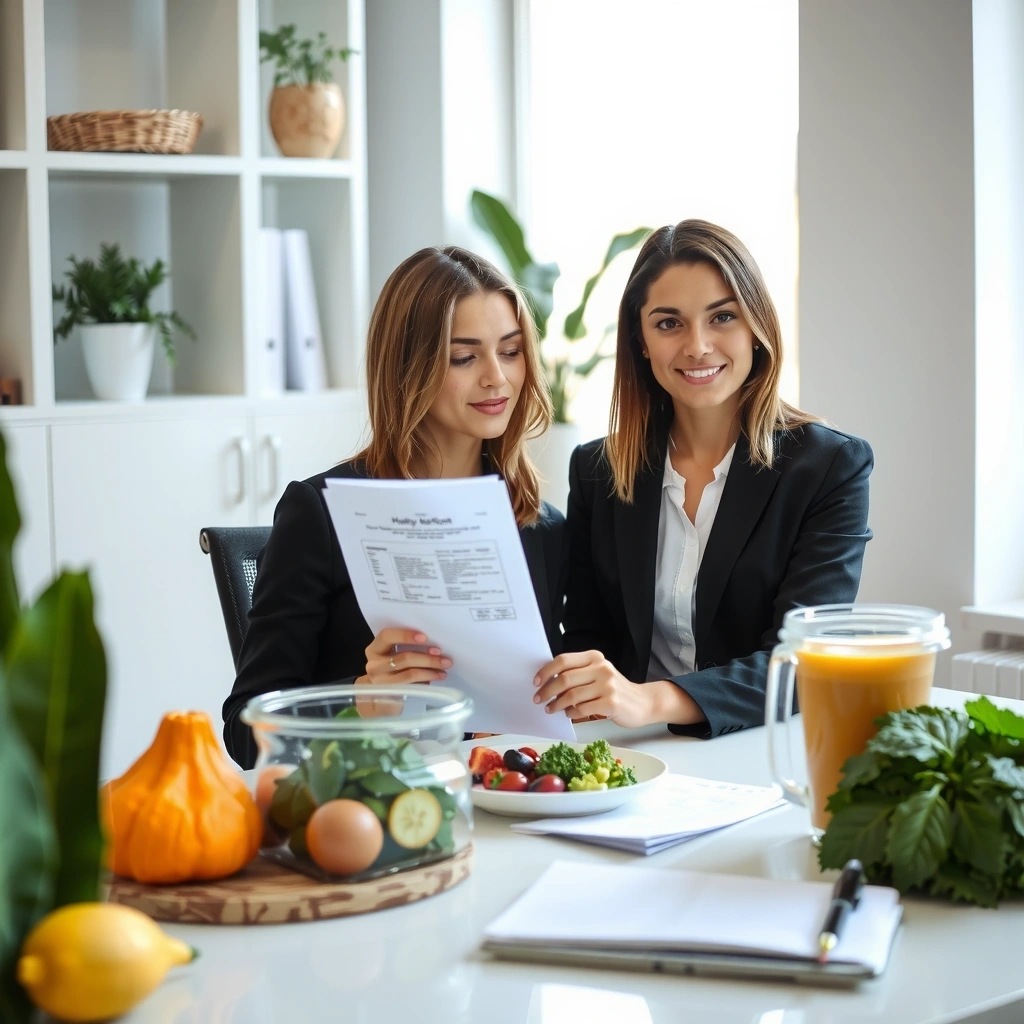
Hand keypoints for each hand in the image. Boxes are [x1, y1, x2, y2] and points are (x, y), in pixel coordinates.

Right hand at [356, 628, 451, 685]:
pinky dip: (428, 678)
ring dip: (430, 668)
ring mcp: (381, 682)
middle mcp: (374, 665)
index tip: (425, 637)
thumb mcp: (393, 656)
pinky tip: (438, 676)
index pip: (386, 636)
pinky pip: (413, 685)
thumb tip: (432, 645)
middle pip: (403, 657)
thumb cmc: (391, 671)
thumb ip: (405, 648)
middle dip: (426, 656)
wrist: (381, 699)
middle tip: (443, 655)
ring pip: (410, 672)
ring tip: (444, 666)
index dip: (405, 636)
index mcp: (374, 650)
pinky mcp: (391, 694)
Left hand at [532, 650, 655, 728]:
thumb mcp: (597, 674)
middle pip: (565, 678)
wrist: (643, 703)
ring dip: (557, 704)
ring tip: (551, 709)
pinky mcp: (611, 702)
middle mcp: (601, 668)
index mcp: (595, 657)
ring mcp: (608, 685)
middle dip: (547, 691)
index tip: (536, 682)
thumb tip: (548, 683)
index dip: (546, 671)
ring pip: (572, 695)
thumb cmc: (614, 690)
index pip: (563, 660)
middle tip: (539, 699)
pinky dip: (571, 713)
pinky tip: (569, 714)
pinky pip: (582, 708)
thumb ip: (577, 674)